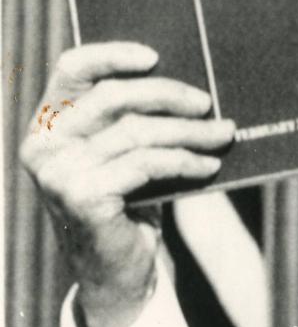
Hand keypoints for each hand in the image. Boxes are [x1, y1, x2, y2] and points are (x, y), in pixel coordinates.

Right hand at [19, 42, 234, 326]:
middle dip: (168, 95)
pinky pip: (146, 164)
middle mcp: (44, 144)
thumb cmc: (128, 203)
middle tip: (208, 104)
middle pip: (113, 97)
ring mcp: (59, 172)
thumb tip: (190, 85)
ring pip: (137, 132)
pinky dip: (185, 161)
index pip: (72, 68)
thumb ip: (133, 120)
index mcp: (48, 123)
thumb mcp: (123, 156)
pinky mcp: (83, 197)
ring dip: (190, 132)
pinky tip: (209, 166)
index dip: (113, 54)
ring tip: (224, 134)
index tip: (156, 56)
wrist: (117, 272)